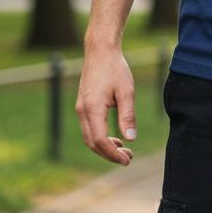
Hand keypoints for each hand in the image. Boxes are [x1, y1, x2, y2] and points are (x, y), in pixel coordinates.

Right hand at [75, 46, 135, 164]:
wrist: (100, 52)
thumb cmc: (116, 69)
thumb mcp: (126, 91)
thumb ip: (128, 115)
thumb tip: (130, 138)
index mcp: (92, 109)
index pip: (100, 141)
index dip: (113, 154)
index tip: (127, 160)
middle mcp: (82, 112)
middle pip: (93, 143)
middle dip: (109, 154)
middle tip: (128, 159)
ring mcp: (81, 109)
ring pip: (90, 137)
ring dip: (105, 147)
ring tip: (124, 150)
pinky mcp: (83, 106)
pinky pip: (89, 128)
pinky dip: (101, 137)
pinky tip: (115, 138)